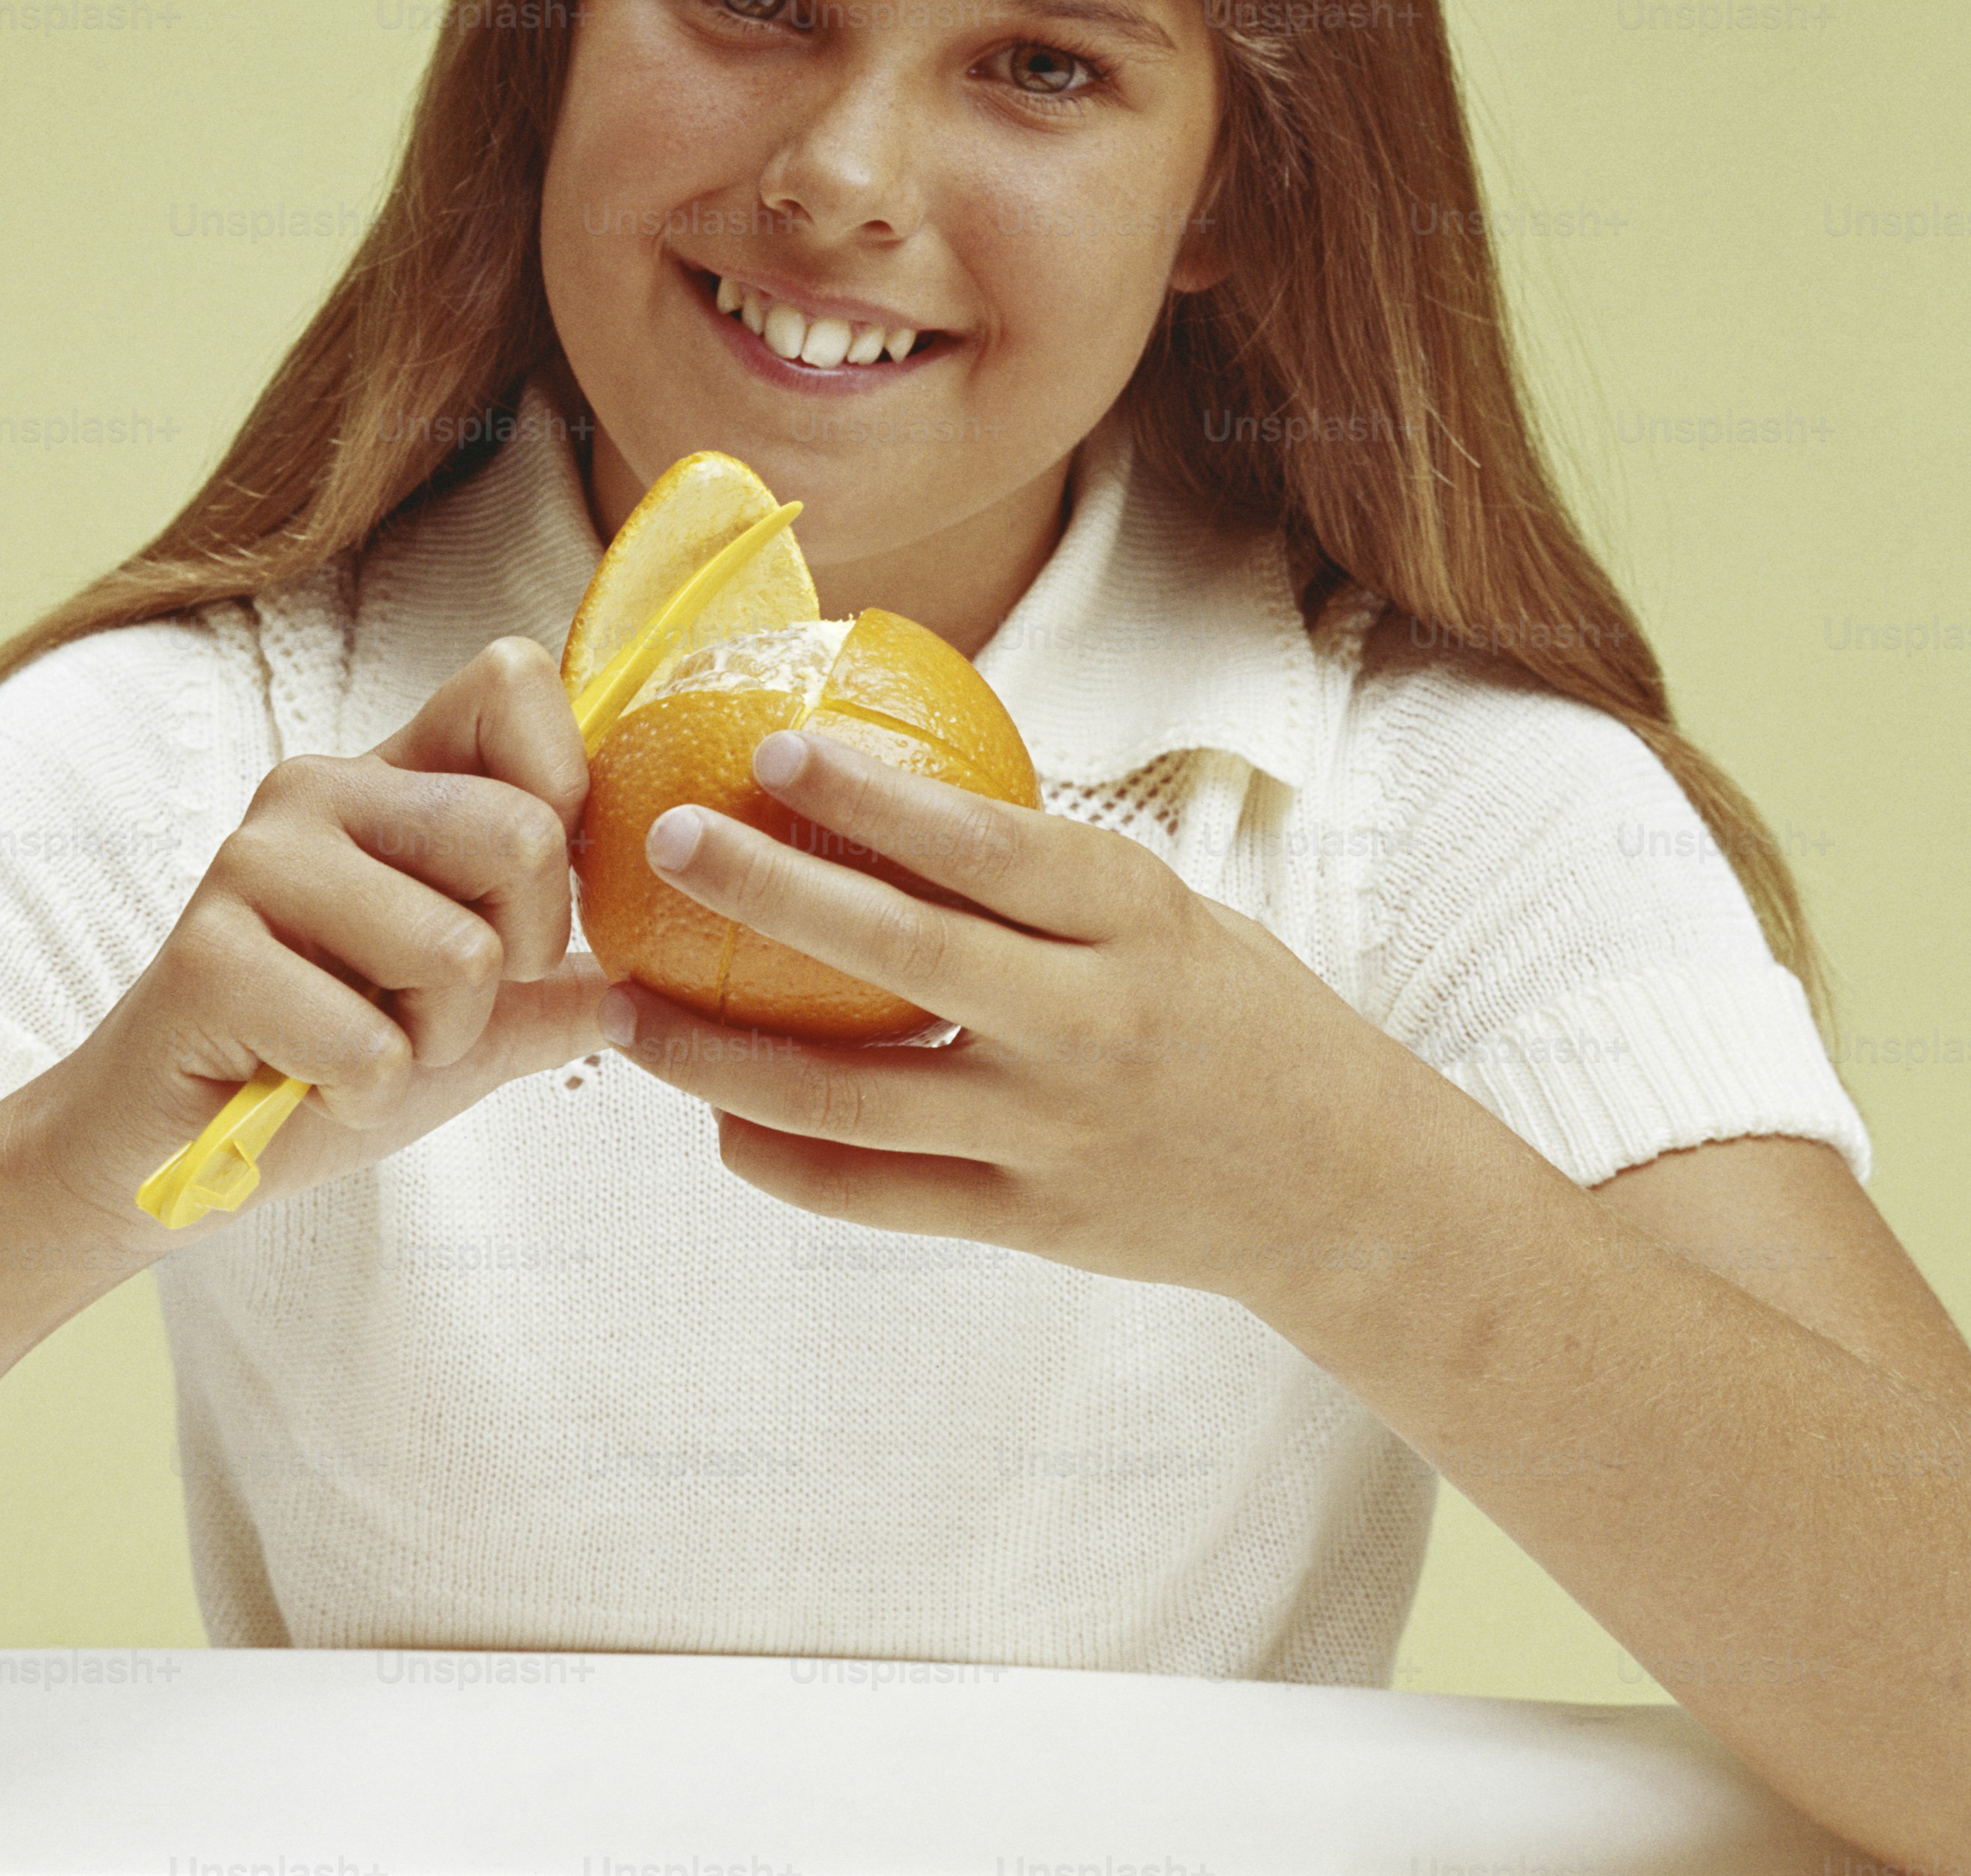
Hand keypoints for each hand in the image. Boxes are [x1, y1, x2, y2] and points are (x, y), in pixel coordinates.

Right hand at [4, 637, 635, 1242]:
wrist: (165, 1146)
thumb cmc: (319, 1063)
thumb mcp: (466, 1026)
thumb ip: (552, 991)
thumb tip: (639, 982)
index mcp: (392, 776)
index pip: (511, 681)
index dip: (565, 791)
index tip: (527, 902)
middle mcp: (323, 789)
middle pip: (523, 834)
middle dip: (513, 963)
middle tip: (431, 1010)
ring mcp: (258, 861)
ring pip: (459, 953)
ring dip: (434, 1044)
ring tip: (363, 1050)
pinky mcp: (208, 952)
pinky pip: (372, 1043)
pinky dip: (363, 1098)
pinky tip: (308, 1088)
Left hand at [607, 724, 1409, 1301]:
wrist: (1344, 1187)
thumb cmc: (1233, 1014)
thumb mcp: (1166, 915)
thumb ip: (1039, 877)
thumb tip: (875, 790)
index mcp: (1135, 922)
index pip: (990, 848)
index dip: (879, 799)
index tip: (774, 747)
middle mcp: (1093, 1024)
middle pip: (903, 956)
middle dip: (770, 893)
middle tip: (663, 839)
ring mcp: (1056, 1133)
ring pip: (856, 1098)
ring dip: (722, 1056)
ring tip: (627, 1013)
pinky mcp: (1032, 1224)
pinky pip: (878, 1196)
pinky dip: (783, 1161)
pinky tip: (715, 1123)